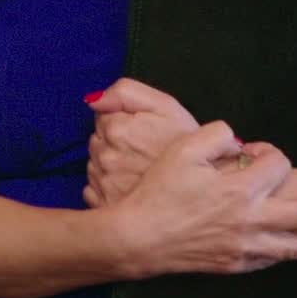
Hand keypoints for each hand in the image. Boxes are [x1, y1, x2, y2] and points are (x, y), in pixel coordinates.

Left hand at [82, 78, 200, 207]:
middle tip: (143, 151)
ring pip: (95, 164)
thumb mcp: (166, 107)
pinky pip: (94, 189)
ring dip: (110, 165)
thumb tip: (93, 99)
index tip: (142, 131)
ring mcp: (103, 183)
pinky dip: (108, 186)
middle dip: (114, 143)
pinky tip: (130, 186)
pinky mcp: (103, 205)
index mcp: (116, 129)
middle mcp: (104, 156)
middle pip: (97, 141)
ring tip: (138, 169)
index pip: (102, 117)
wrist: (203, 190)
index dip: (123, 121)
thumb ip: (126, 92)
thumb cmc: (187, 145)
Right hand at [112, 122, 296, 276]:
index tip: (257, 153)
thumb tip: (240, 143)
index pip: (278, 164)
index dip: (271, 153)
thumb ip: (218, 135)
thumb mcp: (183, 149)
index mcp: (240, 187)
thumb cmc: (159, 191)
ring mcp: (245, 246)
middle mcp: (250, 219)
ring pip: (296, 245)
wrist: (139, 237)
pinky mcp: (235, 265)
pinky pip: (271, 261)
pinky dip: (288, 255)